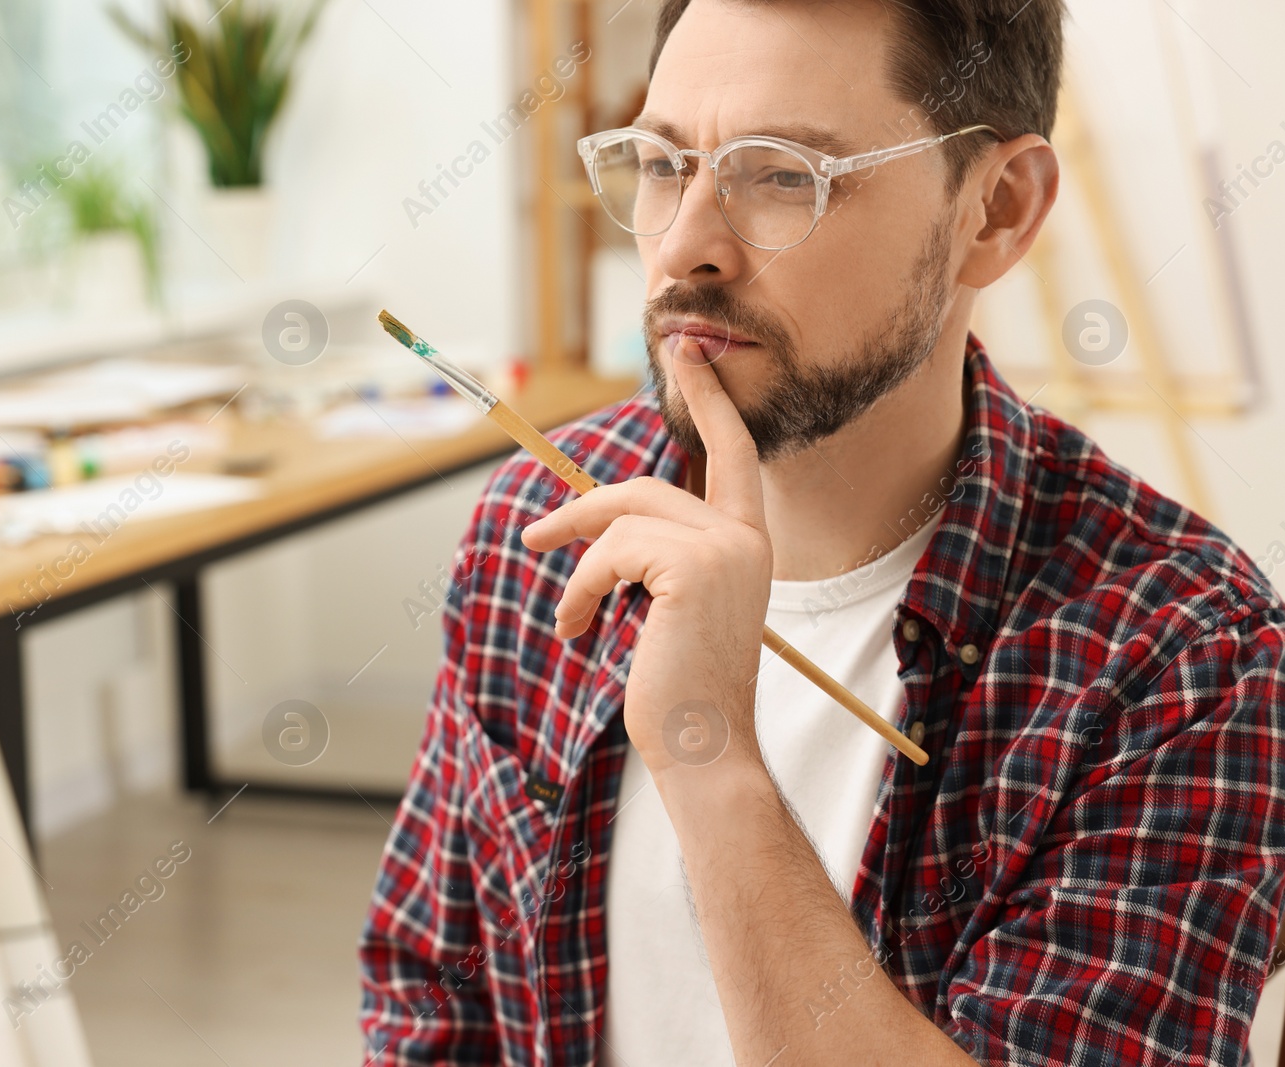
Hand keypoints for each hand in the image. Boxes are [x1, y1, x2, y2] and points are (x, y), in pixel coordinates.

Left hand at [520, 337, 773, 774]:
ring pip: (621, 520)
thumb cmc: (683, 688)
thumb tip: (603, 521)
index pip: (731, 452)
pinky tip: (580, 630)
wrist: (703, 746)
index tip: (685, 349)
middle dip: (584, 512)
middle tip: (535, 537)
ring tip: (572, 621)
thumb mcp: (673, 609)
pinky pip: (610, 552)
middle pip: (647, 488)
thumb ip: (660, 556)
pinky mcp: (691, 567)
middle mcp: (745, 537)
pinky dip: (582, 589)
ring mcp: (723, 549)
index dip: (707, 399)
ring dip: (579, 568)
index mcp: (748, 543)